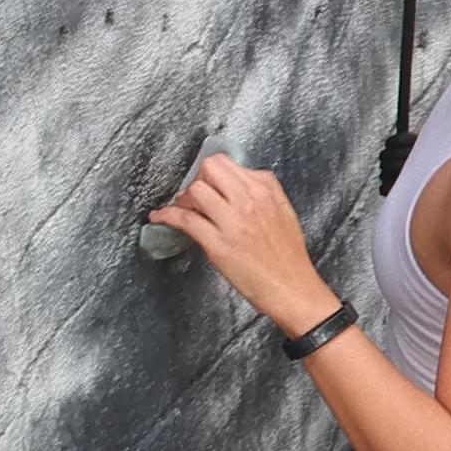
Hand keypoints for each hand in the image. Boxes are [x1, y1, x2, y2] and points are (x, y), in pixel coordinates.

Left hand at [150, 156, 337, 340]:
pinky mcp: (218, 243)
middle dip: (198, 179)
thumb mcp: (284, 211)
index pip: (227, 163)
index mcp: (265, 190)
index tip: (207, 184)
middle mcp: (248, 200)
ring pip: (195, 190)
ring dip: (183, 199)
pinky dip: (167, 215)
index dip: (211, 173)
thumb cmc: (288, 256)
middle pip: (209, 169)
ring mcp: (232, 221)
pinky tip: (159, 218)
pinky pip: (184, 220)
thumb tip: (240, 180)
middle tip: (196, 197)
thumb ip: (265, 191)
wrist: (291, 287)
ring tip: (183, 210)